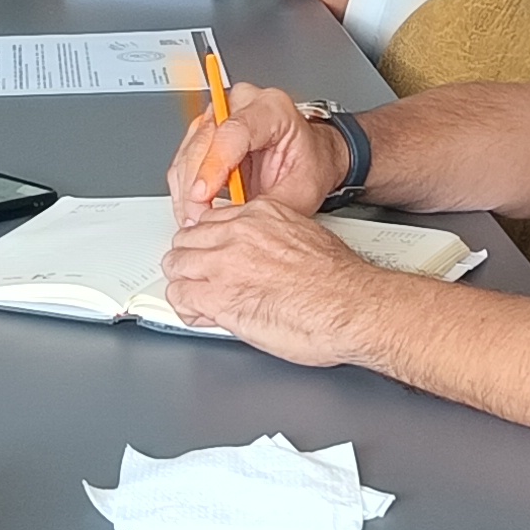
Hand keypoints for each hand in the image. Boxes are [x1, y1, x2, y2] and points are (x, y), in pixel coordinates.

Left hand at [155, 202, 388, 365]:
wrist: (352, 306)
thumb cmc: (341, 282)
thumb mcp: (305, 238)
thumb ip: (274, 241)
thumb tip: (261, 256)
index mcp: (260, 215)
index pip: (211, 221)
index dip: (209, 243)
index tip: (213, 256)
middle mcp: (238, 234)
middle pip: (188, 240)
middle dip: (192, 261)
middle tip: (203, 280)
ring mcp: (224, 264)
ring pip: (177, 265)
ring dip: (186, 283)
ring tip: (200, 299)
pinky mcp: (219, 297)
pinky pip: (180, 297)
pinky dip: (187, 308)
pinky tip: (203, 315)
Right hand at [171, 82, 341, 223]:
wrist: (309, 158)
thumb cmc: (309, 165)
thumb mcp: (302, 192)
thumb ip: (270, 205)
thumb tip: (236, 221)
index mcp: (272, 108)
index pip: (233, 131)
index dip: (214, 164)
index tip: (204, 195)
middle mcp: (242, 104)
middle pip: (204, 140)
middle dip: (196, 184)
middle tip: (199, 217)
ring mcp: (220, 115)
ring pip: (188, 151)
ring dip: (186, 190)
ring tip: (196, 218)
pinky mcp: (204, 132)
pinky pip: (183, 161)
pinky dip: (183, 189)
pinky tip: (192, 209)